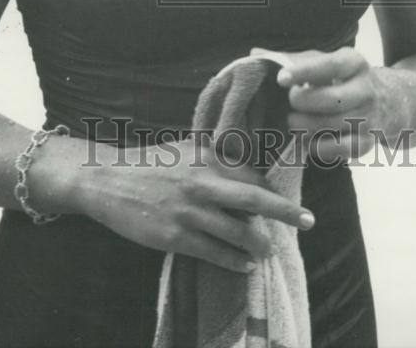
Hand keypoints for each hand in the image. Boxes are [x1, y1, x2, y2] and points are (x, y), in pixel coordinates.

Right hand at [78, 136, 314, 272]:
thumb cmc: (149, 164)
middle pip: (254, 200)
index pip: (250, 176)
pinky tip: (245, 265)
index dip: (272, 191)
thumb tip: (247, 174)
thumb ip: (214, 159)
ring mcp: (188, 211)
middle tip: (309, 220)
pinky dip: (234, 261)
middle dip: (286, 212)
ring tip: (268, 250)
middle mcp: (201, 182)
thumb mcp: (184, 150)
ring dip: (259, 244)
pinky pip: (214, 252)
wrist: (107, 179)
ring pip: (237, 232)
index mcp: (205, 157)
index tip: (289, 202)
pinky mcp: (174, 236)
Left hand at [254, 47, 387, 162]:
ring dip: (306, 126)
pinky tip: (307, 141)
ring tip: (292, 122)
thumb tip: (255, 53)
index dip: (304, 72)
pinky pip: (343, 150)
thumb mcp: (323, 61)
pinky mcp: (368, 142)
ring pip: (334, 125)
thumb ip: (291, 59)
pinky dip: (320, 148)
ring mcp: (370, 117)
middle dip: (304, 102)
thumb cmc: (341, 78)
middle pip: (333, 99)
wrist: (387, 101)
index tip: (281, 78)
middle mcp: (366, 88)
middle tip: (290, 103)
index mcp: (354, 62)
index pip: (329, 66)